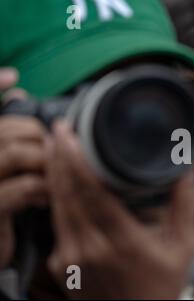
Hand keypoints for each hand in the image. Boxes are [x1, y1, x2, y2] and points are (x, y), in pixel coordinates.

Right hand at [0, 67, 47, 269]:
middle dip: (41, 138)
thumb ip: (14, 131)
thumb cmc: (7, 200)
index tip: (13, 77)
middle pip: (9, 130)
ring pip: (15, 153)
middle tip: (56, 155)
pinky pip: (19, 188)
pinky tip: (46, 197)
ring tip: (55, 176)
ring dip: (45, 162)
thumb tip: (17, 87)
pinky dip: (41, 189)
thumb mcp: (11, 164)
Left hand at [45, 121, 193, 298]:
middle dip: (59, 157)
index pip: (92, 194)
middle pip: (67, 194)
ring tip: (55, 146)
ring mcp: (72, 257)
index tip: (71, 136)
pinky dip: (55, 196)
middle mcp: (91, 248)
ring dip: (53, 173)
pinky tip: (59, 179)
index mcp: (123, 241)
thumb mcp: (184, 247)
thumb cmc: (162, 285)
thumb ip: (185, 206)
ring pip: (57, 206)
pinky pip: (56, 222)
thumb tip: (187, 169)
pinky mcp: (61, 264)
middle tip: (60, 129)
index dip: (77, 162)